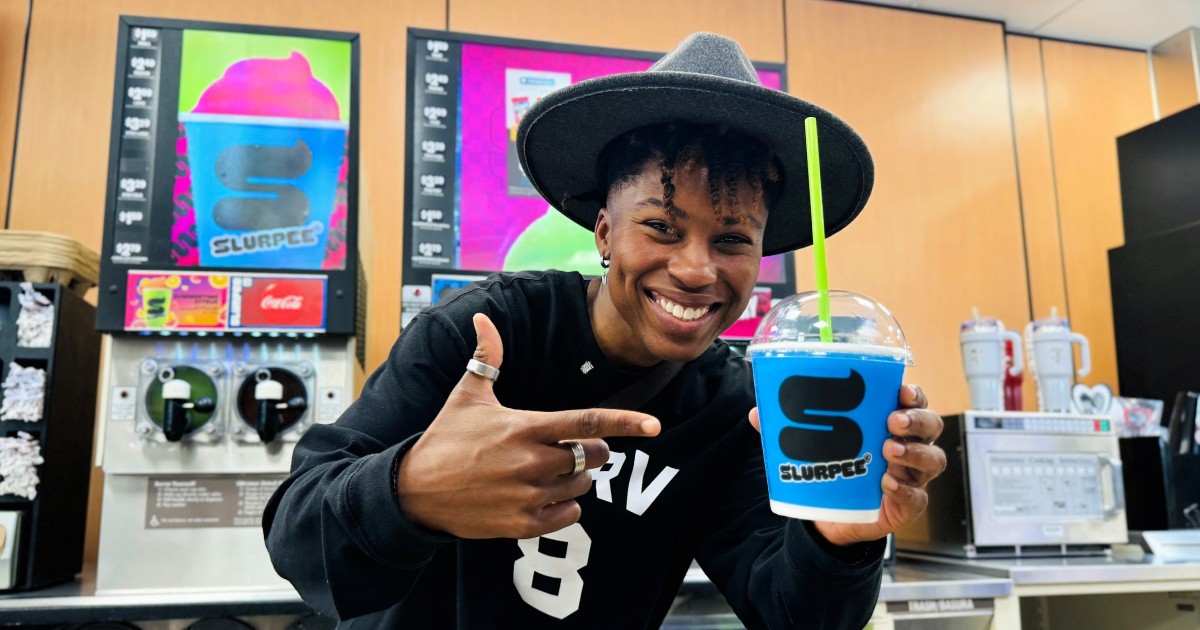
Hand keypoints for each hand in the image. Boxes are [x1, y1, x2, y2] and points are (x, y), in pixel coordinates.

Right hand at [397, 313, 660, 539]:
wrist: (413, 491)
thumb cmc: (444, 439)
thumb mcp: (466, 395)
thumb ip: (487, 357)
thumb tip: (483, 317)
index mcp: (525, 427)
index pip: (586, 423)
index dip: (624, 423)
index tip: (654, 426)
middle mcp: (531, 462)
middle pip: (592, 457)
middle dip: (594, 451)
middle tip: (573, 447)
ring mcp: (528, 496)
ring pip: (582, 486)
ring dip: (577, 477)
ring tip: (551, 470)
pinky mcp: (522, 524)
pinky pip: (569, 515)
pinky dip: (566, 505)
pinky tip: (546, 495)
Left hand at [748, 384, 945, 545]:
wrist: (832, 515)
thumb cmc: (833, 466)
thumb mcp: (811, 444)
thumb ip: (787, 428)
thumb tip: (757, 413)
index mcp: (891, 421)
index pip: (915, 401)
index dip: (914, 394)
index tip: (900, 391)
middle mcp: (910, 445)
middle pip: (932, 426)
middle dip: (917, 420)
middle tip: (892, 421)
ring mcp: (913, 476)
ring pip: (933, 460)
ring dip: (915, 452)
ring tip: (889, 450)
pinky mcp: (908, 505)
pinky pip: (918, 497)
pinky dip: (906, 489)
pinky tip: (887, 483)